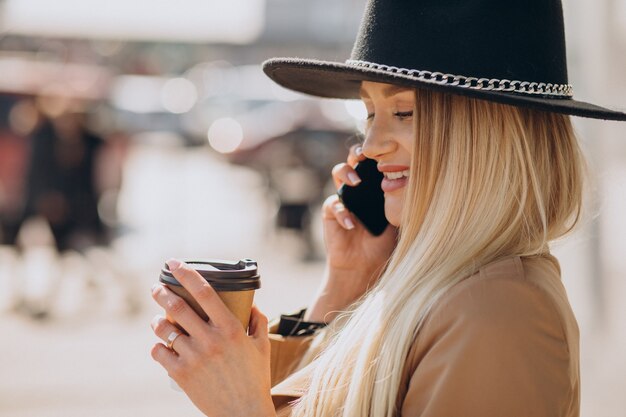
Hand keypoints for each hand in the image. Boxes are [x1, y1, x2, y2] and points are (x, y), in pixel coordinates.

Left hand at [151, 260, 275, 416]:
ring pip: (164, 329)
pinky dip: (157, 346)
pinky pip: (159, 353)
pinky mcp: (181, 374)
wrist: (243, 412)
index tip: (174, 263)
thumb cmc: (255, 377)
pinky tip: (161, 345)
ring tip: (157, 320)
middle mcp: (210, 339)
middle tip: (156, 288)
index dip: (186, 273)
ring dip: (157, 321)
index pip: (204, 291)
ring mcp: (194, 357)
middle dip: (162, 292)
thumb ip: (258, 321)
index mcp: (230, 328)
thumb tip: (251, 304)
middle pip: (177, 306)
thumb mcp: (262, 346)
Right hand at [307, 145, 396, 321]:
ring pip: (338, 172)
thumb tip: (423, 186)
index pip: (374, 163)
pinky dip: (342, 212)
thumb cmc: (383, 245)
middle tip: (364, 155)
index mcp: (375, 188)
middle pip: (353, 160)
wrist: (364, 268)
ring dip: (346, 173)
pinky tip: (352, 224)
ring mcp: (343, 199)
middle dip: (356, 153)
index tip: (385, 149)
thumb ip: (402, 204)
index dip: (376, 153)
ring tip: (356, 183)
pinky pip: (332, 205)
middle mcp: (358, 189)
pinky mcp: (331, 214)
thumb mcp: (397, 222)